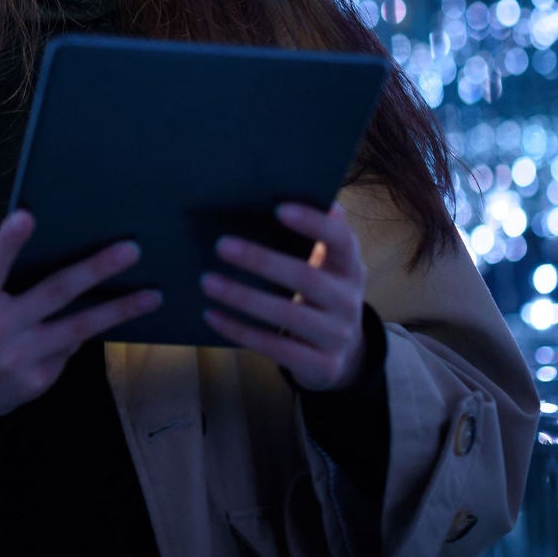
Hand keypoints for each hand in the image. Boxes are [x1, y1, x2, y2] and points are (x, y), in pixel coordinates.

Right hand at [0, 209, 162, 421]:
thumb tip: (58, 258)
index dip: (8, 241)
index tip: (27, 216)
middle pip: (54, 292)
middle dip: (96, 269)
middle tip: (131, 251)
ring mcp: (19, 357)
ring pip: (78, 327)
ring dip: (119, 310)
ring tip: (151, 296)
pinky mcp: (36, 380)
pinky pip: (69, 350)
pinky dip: (82, 335)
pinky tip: (101, 323)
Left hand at [200, 201, 367, 391]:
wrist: (346, 356)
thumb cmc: (322, 295)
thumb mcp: (328, 267)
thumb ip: (314, 236)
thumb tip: (285, 190)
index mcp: (350, 267)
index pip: (341, 240)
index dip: (313, 224)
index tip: (278, 208)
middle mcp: (349, 301)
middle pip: (307, 279)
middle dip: (262, 261)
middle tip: (221, 245)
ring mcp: (336, 336)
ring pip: (287, 316)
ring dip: (243, 297)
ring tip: (207, 281)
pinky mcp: (320, 366)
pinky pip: (275, 347)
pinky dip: (239, 330)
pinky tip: (211, 315)